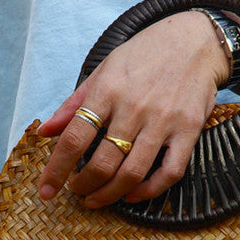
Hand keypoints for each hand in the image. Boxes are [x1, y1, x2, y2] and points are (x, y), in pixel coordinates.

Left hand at [37, 11, 230, 207]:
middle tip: (76, 191)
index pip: (74, 139)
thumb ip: (73, 104)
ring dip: (109, 194)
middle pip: (102, 163)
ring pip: (132, 173)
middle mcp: (134, 108)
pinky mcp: (189, 130)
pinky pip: (170, 172)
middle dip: (83, 186)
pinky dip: (149, 191)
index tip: (46, 190)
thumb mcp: (104, 70)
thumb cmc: (144, 55)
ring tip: (96, 199)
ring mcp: (163, 121)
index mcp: (107, 91)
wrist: (195, 40)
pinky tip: (133, 195)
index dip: (56, 170)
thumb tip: (44, 132)